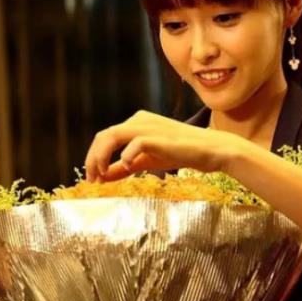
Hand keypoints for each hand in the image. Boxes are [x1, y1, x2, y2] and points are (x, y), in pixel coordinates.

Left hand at [84, 111, 249, 181]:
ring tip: (100, 175)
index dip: (93, 157)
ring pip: (113, 135)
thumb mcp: (146, 161)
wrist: (210, 150)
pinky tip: (126, 167)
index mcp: (135, 123)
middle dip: (93, 158)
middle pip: (104, 135)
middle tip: (91, 180)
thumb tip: (102, 177)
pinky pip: (136, 143)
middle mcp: (139, 120)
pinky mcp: (160, 137)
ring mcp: (149, 126)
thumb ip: (124, 168)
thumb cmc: (180, 153)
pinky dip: (127, 155)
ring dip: (101, 157)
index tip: (92, 178)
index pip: (105, 137)